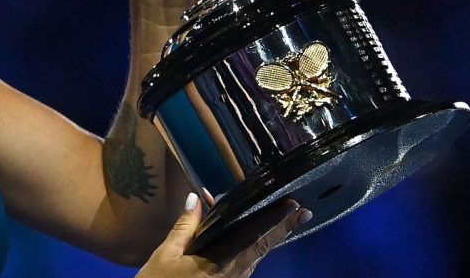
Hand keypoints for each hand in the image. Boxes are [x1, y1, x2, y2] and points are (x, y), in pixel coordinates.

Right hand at [136, 194, 309, 277]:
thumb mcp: (165, 255)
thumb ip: (184, 228)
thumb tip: (196, 199)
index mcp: (219, 261)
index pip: (253, 236)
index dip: (274, 220)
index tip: (293, 206)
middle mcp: (234, 274)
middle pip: (263, 247)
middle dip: (283, 229)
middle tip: (303, 212)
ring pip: (257, 256)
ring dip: (269, 237)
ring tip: (281, 219)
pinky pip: (246, 264)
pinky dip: (251, 247)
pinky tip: (249, 237)